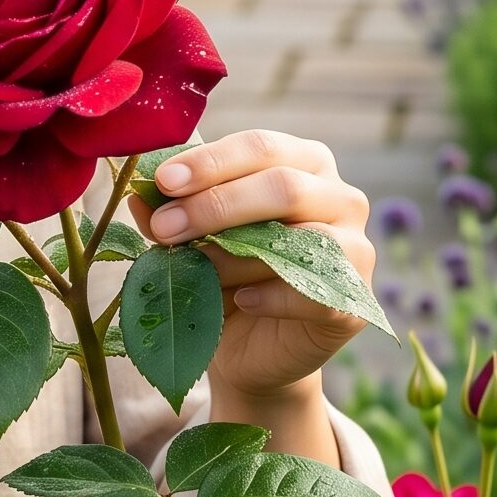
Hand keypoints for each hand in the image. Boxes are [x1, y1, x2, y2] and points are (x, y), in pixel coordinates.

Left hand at [129, 128, 374, 402]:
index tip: (163, 181)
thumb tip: (139, 194)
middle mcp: (340, 196)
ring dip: (238, 254)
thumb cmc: (224, 277)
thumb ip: (170, 212)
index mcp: (303, 163)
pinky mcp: (357, 301)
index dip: (211, 162)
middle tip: (165, 228)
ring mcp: (357, 248)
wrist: (251, 350)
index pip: (260, 146)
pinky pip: (314, 291)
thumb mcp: (190, 239)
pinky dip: (271, 296)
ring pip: (302, 239)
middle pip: (283, 186)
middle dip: (216, 205)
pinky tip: (242, 301)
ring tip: (197, 269)